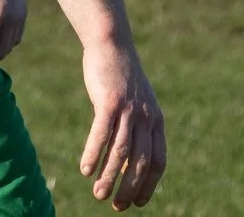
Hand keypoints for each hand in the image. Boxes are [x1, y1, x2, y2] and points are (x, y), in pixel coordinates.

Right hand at [79, 39, 165, 208]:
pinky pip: (101, 134)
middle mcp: (146, 118)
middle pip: (141, 162)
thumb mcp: (134, 107)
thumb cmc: (120, 79)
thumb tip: (126, 167)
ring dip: (109, 177)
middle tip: (116, 206)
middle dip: (129, 188)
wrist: (111, 44)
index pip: (158, 162)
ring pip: (121, 152)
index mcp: (156, 121)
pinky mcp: (109, 101)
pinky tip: (85, 170)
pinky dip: (93, 154)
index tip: (137, 203)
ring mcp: (129, 109)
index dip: (148, 186)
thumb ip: (134, 133)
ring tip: (98, 194)